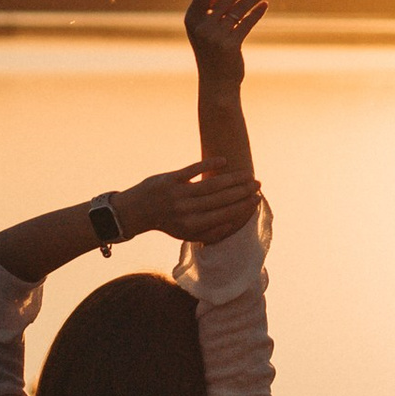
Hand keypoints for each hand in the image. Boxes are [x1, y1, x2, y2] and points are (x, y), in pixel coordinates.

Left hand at [128, 163, 260, 245]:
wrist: (136, 212)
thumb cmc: (167, 223)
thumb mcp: (187, 234)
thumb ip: (210, 233)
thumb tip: (233, 222)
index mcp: (192, 226)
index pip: (224, 215)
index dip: (243, 206)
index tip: (257, 198)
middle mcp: (186, 211)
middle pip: (221, 199)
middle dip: (242, 191)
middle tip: (257, 184)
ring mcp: (178, 194)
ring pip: (211, 185)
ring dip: (232, 178)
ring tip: (247, 174)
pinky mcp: (170, 179)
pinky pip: (193, 170)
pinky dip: (209, 164)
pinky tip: (224, 161)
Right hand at [183, 0, 269, 69]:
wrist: (217, 84)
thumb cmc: (213, 53)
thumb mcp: (208, 29)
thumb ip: (214, 7)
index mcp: (191, 18)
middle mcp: (201, 26)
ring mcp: (214, 36)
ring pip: (238, 9)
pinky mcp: (229, 45)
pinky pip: (246, 23)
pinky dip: (256, 12)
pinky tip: (265, 4)